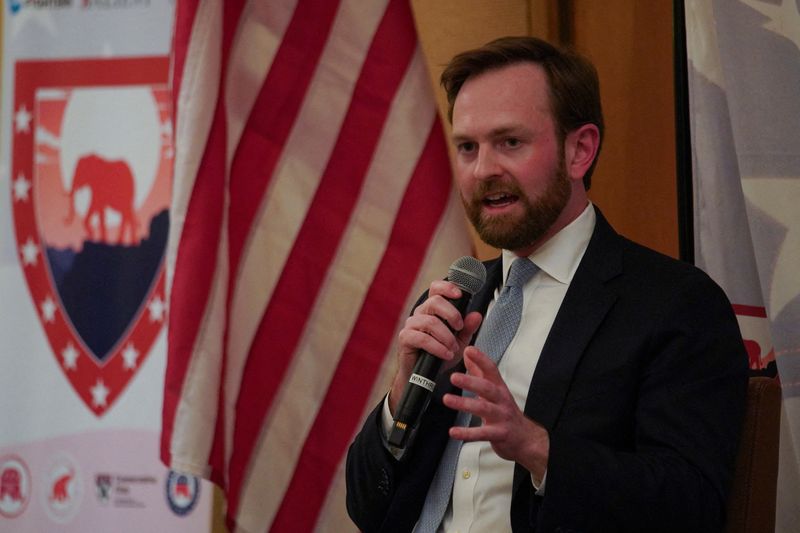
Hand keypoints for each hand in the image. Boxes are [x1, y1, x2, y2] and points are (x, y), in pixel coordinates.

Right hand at [389, 280, 482, 413]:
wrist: (426, 376)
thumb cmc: (440, 355)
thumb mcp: (459, 342)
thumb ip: (468, 328)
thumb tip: (477, 315)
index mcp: (432, 309)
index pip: (436, 288)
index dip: (447, 287)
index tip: (460, 295)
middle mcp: (420, 313)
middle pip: (435, 302)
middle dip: (452, 314)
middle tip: (460, 328)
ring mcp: (411, 325)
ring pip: (430, 321)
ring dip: (446, 336)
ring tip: (453, 348)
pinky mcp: (405, 338)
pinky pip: (422, 338)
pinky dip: (437, 347)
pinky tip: (445, 354)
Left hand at [443, 347, 548, 480]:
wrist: (525, 438)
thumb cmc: (506, 411)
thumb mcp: (495, 390)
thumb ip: (479, 372)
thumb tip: (467, 353)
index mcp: (499, 388)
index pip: (492, 370)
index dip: (481, 359)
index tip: (469, 350)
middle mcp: (501, 400)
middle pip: (487, 388)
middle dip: (471, 381)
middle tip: (454, 377)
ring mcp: (502, 417)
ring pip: (484, 409)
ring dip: (465, 404)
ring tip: (447, 399)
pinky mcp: (499, 434)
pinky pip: (482, 433)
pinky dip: (467, 433)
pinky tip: (453, 431)